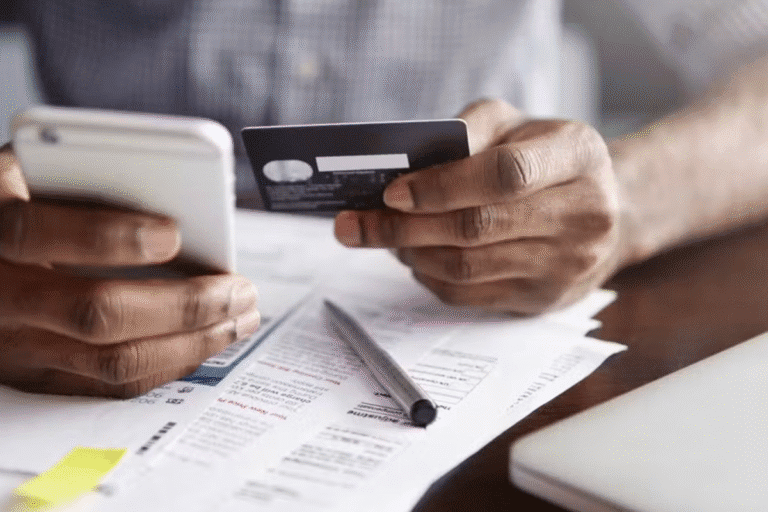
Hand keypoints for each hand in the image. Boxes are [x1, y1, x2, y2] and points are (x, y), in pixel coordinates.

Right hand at [0, 143, 259, 396]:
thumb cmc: (22, 204)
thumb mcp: (37, 174)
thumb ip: (86, 181)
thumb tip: (176, 202)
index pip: (34, 234)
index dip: (106, 235)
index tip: (173, 234)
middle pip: (92, 315)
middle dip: (182, 305)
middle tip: (238, 291)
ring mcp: (13, 346)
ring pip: (111, 361)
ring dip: (190, 343)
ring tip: (238, 318)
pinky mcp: (37, 377)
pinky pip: (111, 385)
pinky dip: (168, 363)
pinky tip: (206, 340)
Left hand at [333, 99, 620, 313]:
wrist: (607, 210)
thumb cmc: (546, 159)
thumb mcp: (519, 125)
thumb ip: (470, 130)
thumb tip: (407, 164)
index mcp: (578, 155)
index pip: (505, 175)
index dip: (442, 186)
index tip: (392, 192)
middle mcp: (583, 213)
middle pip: (477, 228)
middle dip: (404, 227)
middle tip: (354, 224)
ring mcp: (568, 264)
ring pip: (468, 267)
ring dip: (411, 252)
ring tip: (381, 236)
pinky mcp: (545, 299)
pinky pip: (470, 294)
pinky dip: (429, 277)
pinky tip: (412, 257)